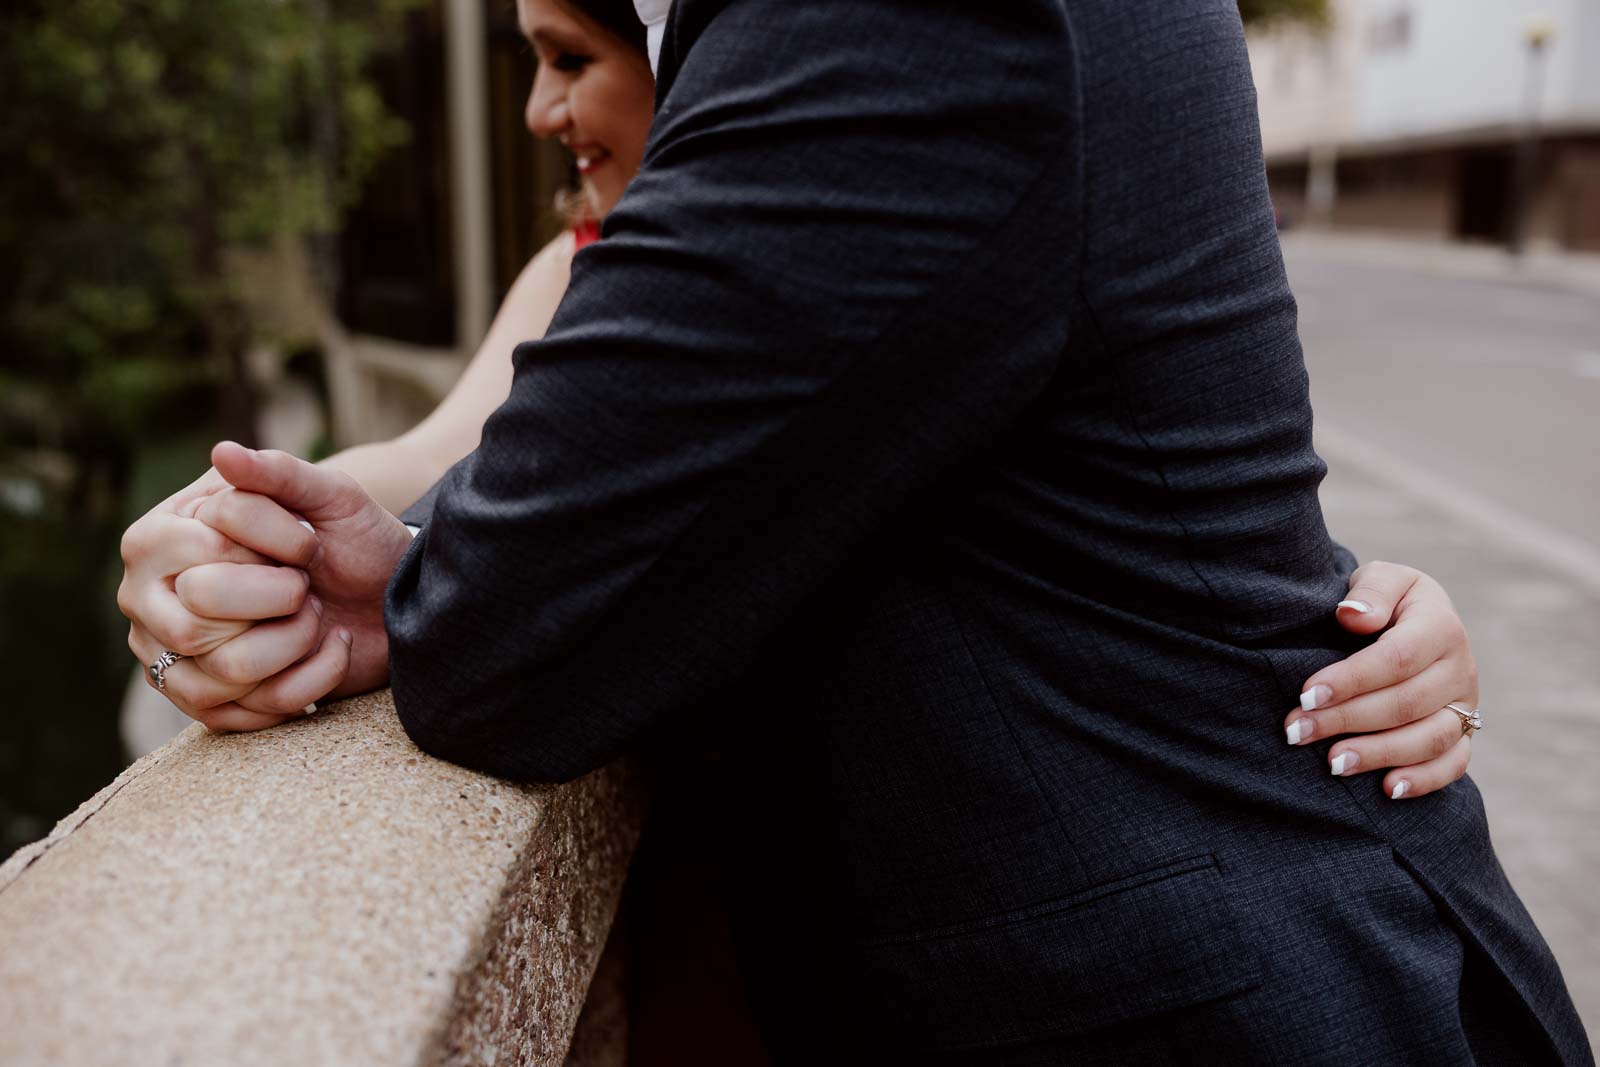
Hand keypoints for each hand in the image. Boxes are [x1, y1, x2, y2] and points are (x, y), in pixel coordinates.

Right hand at [119, 463, 326, 731]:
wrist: (384, 592)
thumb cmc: (348, 538)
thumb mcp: (329, 495)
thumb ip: (278, 472)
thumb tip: (224, 453)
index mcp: (157, 536)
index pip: (204, 552)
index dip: (276, 546)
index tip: (308, 540)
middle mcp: (147, 598)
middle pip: (199, 620)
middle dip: (281, 599)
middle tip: (307, 584)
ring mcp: (170, 657)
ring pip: (230, 671)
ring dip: (298, 641)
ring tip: (314, 616)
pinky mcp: (208, 704)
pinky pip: (257, 709)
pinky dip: (314, 679)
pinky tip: (328, 649)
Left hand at [1285, 561, 1478, 799]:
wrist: (1411, 620)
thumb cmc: (1384, 601)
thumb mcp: (1380, 579)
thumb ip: (1370, 591)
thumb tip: (1352, 615)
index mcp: (1440, 625)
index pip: (1397, 658)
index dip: (1351, 679)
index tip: (1306, 694)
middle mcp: (1460, 668)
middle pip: (1406, 703)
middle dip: (1347, 720)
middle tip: (1297, 731)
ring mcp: (1466, 704)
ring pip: (1431, 738)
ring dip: (1379, 754)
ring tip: (1332, 764)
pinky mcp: (1465, 732)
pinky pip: (1454, 763)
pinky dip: (1424, 780)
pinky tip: (1388, 789)